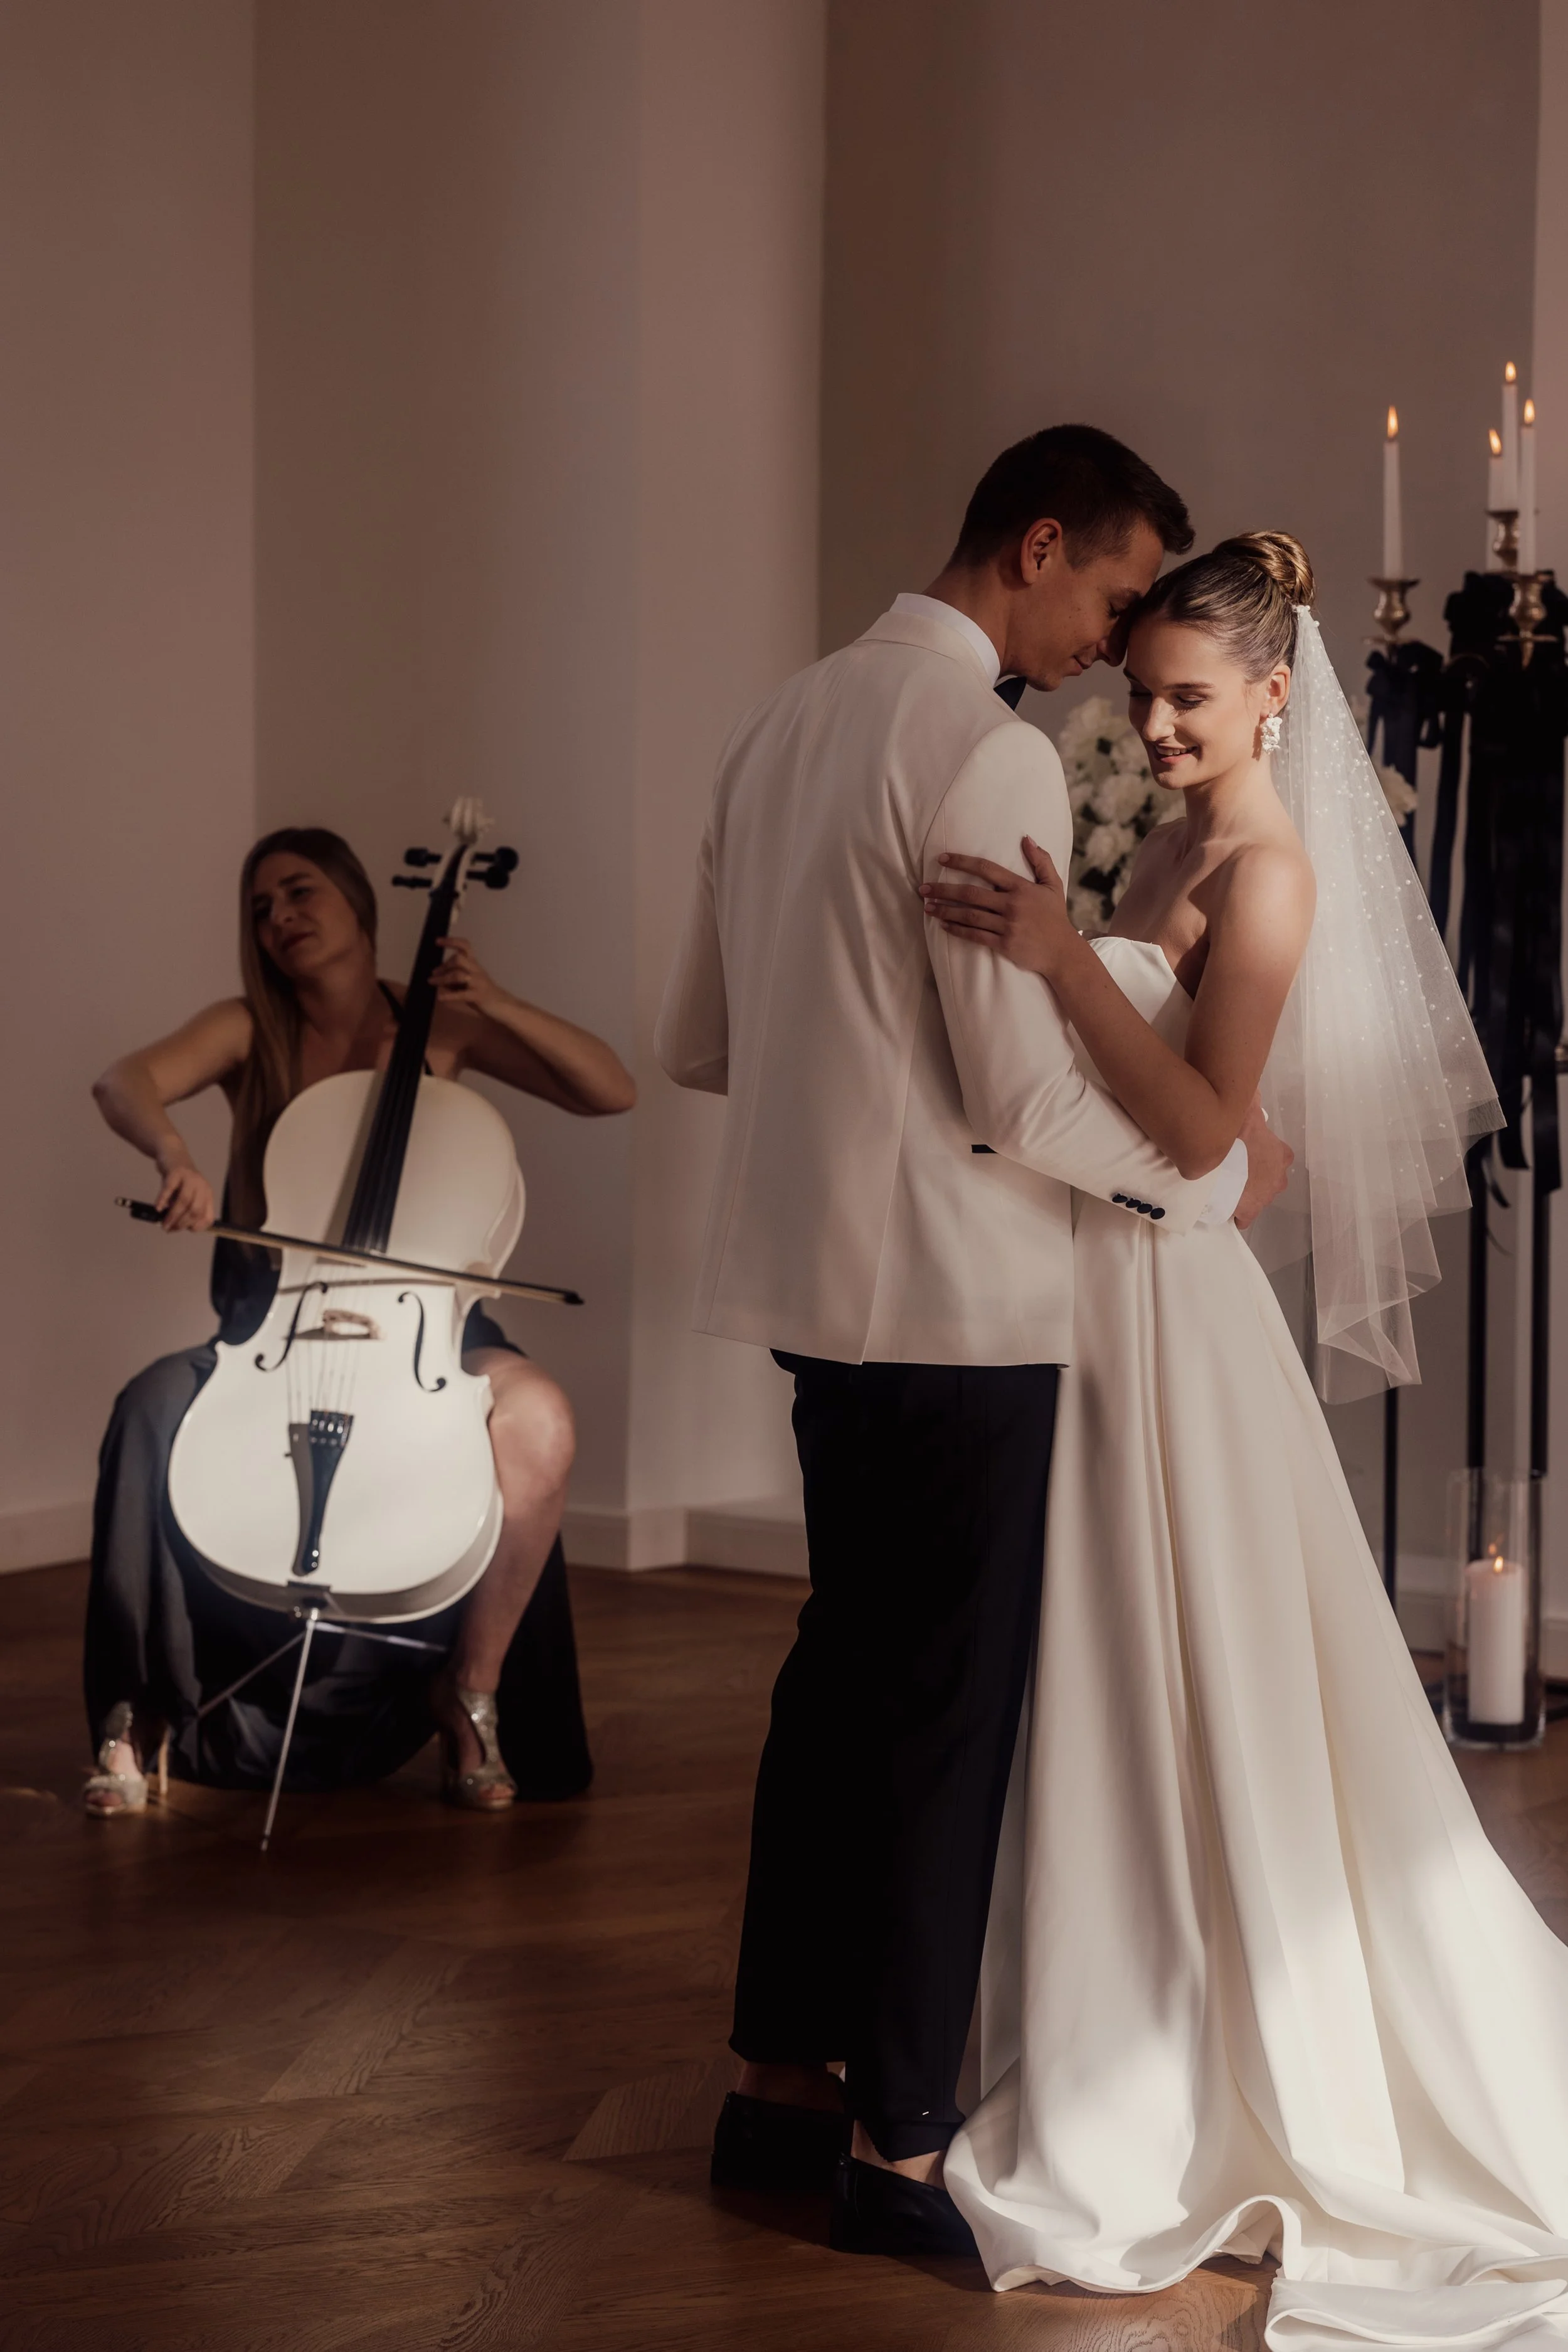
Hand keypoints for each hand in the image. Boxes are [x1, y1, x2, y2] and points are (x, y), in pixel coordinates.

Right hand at [154, 1150, 215, 1231]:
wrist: (173, 1154)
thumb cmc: (180, 1179)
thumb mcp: (186, 1194)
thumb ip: (183, 1209)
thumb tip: (174, 1226)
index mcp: (207, 1195)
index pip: (208, 1216)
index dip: (196, 1227)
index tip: (184, 1230)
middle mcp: (202, 1186)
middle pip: (195, 1211)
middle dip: (182, 1223)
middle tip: (170, 1229)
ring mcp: (190, 1178)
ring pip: (184, 1201)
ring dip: (172, 1216)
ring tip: (164, 1224)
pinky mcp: (177, 1172)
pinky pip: (169, 1188)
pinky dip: (163, 1200)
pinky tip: (157, 1208)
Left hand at [433, 936, 508, 1019]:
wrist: (504, 1005)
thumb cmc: (485, 993)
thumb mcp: (470, 981)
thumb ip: (456, 977)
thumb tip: (438, 976)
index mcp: (474, 965)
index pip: (465, 946)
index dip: (451, 941)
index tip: (437, 941)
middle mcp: (476, 970)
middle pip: (459, 958)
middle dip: (444, 965)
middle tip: (434, 973)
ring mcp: (478, 982)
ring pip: (458, 975)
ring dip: (442, 979)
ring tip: (433, 983)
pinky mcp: (478, 995)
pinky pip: (462, 994)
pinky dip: (449, 995)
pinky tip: (440, 998)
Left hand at [919, 838, 1076, 977]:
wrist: (1062, 952)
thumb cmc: (1055, 917)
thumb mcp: (1053, 885)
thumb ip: (1041, 860)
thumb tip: (1026, 839)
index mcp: (1021, 887)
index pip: (987, 869)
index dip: (963, 862)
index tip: (942, 859)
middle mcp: (1012, 905)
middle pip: (971, 894)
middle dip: (944, 889)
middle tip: (923, 888)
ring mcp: (1007, 925)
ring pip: (969, 916)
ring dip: (945, 911)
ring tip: (927, 907)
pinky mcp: (1004, 944)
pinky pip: (976, 936)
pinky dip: (958, 931)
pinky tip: (943, 926)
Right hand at [1233, 1099, 1292, 1230]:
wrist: (1222, 1163)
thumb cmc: (1238, 1136)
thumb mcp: (1248, 1112)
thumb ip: (1252, 1100)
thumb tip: (1253, 1089)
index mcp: (1281, 1155)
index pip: (1278, 1157)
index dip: (1261, 1154)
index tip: (1245, 1153)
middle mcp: (1278, 1178)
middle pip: (1269, 1179)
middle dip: (1254, 1176)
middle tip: (1232, 1168)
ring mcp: (1266, 1197)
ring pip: (1257, 1196)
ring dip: (1244, 1192)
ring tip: (1224, 1184)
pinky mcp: (1250, 1212)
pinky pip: (1244, 1216)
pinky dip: (1235, 1212)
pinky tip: (1222, 1203)